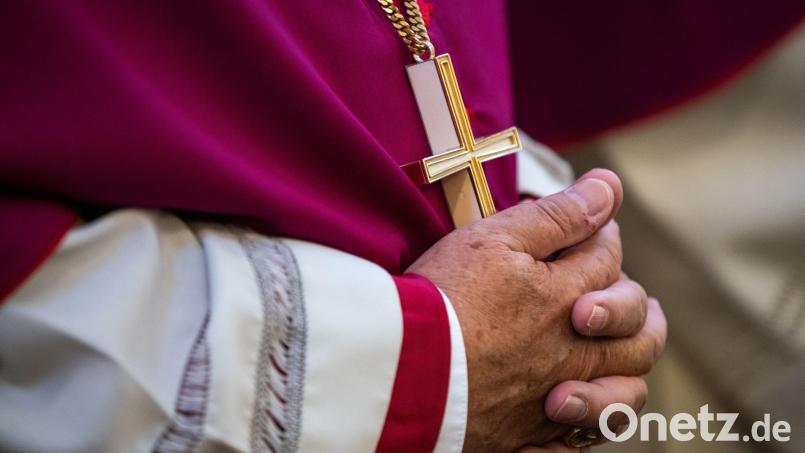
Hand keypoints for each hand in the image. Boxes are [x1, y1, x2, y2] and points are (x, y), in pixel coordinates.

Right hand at [407, 171, 666, 450]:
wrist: (401, 370)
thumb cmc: (443, 298)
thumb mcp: (495, 239)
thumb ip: (558, 215)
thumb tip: (611, 185)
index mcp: (570, 299)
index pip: (608, 260)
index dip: (602, 234)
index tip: (590, 225)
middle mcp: (574, 354)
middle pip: (637, 332)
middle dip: (638, 306)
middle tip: (624, 296)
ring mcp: (555, 401)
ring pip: (625, 396)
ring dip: (630, 372)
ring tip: (616, 358)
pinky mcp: (527, 437)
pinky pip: (578, 444)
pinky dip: (588, 429)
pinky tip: (576, 412)